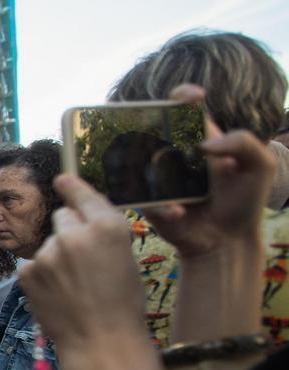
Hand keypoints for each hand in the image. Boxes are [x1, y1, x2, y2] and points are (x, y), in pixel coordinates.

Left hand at [18, 174, 147, 353]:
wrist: (101, 342)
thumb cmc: (122, 304)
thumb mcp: (125, 257)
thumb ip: (102, 232)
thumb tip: (78, 216)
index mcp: (108, 225)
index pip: (82, 193)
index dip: (71, 186)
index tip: (62, 179)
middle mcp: (75, 233)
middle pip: (62, 217)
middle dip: (68, 231)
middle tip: (81, 260)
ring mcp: (48, 252)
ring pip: (48, 244)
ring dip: (55, 257)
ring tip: (73, 286)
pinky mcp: (28, 271)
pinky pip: (33, 264)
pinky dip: (42, 276)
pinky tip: (57, 294)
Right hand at [143, 84, 275, 258]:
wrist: (228, 240)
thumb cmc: (245, 201)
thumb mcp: (261, 166)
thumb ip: (243, 142)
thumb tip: (204, 143)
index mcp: (200, 138)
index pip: (184, 107)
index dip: (183, 95)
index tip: (193, 96)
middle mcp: (175, 153)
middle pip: (152, 128)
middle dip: (155, 131)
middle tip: (170, 149)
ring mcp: (158, 177)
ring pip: (141, 161)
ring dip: (157, 172)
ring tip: (181, 190)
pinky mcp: (148, 201)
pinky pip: (144, 195)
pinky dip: (163, 204)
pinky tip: (180, 212)